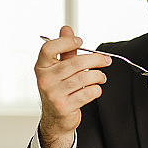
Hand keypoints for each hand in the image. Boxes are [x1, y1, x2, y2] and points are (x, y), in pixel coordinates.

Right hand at [36, 26, 111, 147]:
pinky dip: (96, 89)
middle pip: (75, 63)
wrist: (56, 119)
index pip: (49, 48)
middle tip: (106, 60)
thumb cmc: (59, 90)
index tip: (80, 42)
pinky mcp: (64, 106)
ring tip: (101, 77)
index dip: (66, 42)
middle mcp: (45, 80)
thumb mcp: (59, 69)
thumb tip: (66, 29)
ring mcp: (53, 94)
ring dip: (98, 76)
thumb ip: (64, 50)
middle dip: (96, 60)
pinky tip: (95, 89)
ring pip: (84, 78)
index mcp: (41, 67)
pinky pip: (88, 92)